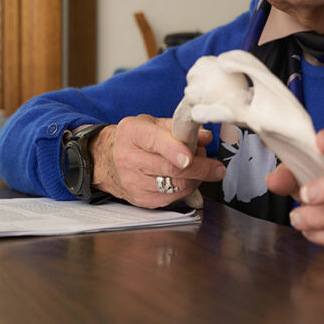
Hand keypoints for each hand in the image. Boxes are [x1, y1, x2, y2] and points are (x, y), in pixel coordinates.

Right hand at [89, 115, 225, 208]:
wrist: (107, 160)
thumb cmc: (134, 139)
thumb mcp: (152, 123)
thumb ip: (180, 128)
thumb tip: (205, 137)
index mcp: (133, 133)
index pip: (156, 142)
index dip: (176, 150)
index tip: (192, 155)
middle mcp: (129, 159)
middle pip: (171, 169)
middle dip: (200, 168)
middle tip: (217, 167)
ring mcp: (134, 182)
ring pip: (175, 185)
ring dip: (196, 178)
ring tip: (201, 168)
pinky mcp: (141, 199)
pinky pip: (173, 198)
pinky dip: (187, 188)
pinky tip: (189, 179)